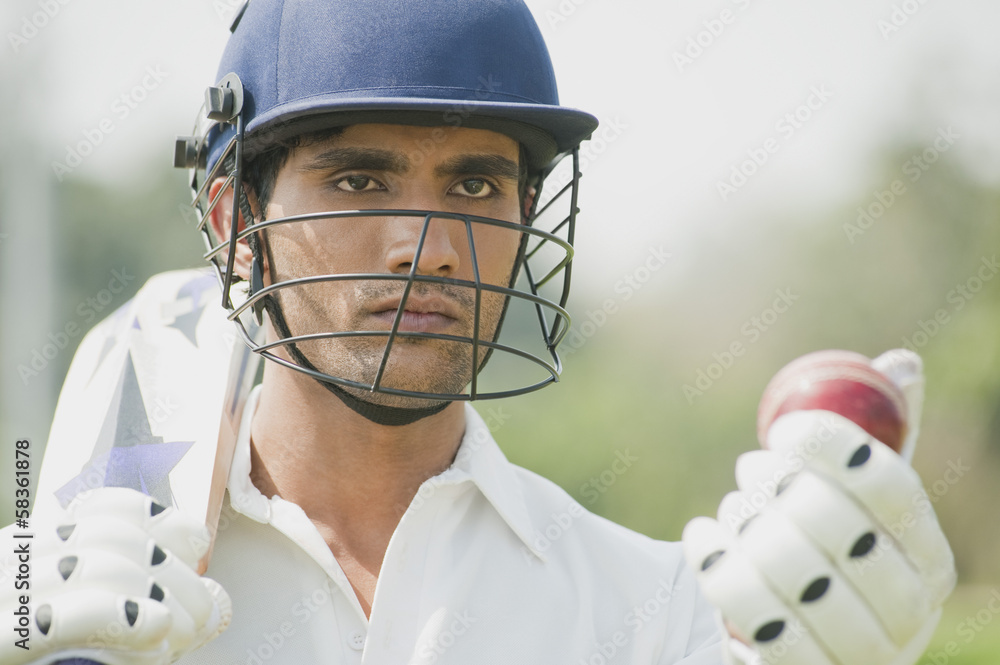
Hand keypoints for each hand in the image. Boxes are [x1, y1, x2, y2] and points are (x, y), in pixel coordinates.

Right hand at [0, 488, 230, 664]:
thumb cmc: (60, 657)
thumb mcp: (103, 622)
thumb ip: (153, 604)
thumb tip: (217, 600)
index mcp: (35, 550)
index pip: (101, 509)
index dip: (158, 520)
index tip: (197, 544)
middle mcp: (14, 563)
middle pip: (110, 537)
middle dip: (173, 573)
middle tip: (203, 612)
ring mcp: (5, 600)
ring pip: (97, 568)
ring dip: (160, 599)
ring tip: (184, 633)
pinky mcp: (1, 642)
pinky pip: (65, 618)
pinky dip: (123, 619)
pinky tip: (155, 632)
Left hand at [682, 411, 955, 664]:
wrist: (779, 634)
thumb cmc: (817, 551)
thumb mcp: (848, 499)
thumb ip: (870, 439)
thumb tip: (901, 363)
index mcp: (929, 557)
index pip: (893, 488)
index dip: (836, 448)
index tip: (784, 427)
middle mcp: (909, 614)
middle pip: (837, 525)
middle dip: (777, 485)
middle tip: (748, 468)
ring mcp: (861, 656)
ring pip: (790, 570)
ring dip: (745, 525)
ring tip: (731, 512)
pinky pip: (753, 618)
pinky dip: (718, 567)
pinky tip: (703, 538)